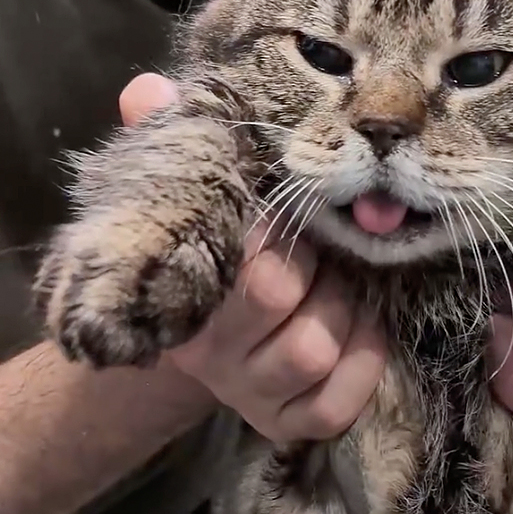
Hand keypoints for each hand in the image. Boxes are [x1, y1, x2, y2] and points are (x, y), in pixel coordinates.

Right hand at [118, 74, 385, 442]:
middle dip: (314, 263)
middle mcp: (217, 354)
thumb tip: (147, 91)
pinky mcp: (293, 422)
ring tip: (344, 286)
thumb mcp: (197, 199)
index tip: (291, 211)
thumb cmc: (220, 250)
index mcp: (191, 294)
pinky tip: (363, 330)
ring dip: (344, 308)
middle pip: (281, 300)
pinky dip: (362, 362)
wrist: (215, 333)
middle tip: (324, 248)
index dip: (281, 233)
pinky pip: (336, 405)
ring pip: (314, 351)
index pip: (251, 265)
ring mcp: (255, 393)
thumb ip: (170, 144)